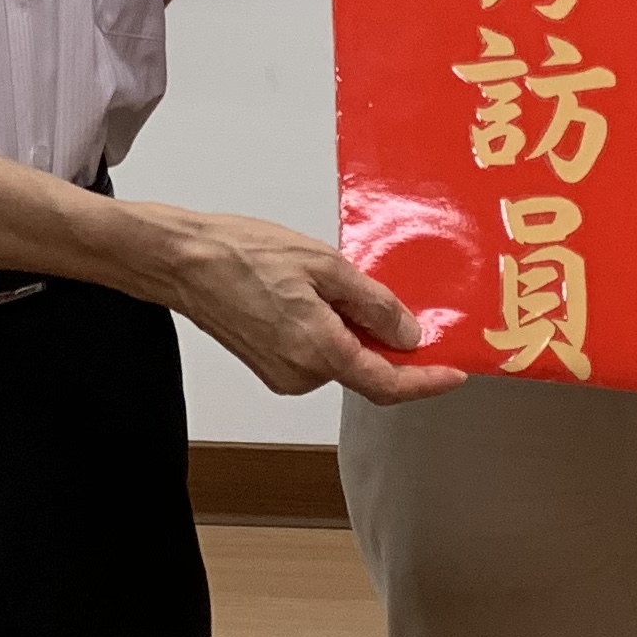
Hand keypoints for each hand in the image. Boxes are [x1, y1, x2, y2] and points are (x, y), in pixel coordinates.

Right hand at [147, 205, 465, 409]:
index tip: (454, 372)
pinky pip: (316, 354)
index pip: (388, 384)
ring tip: (328, 281)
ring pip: (340, 359)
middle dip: (384, 340)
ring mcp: (282, 374)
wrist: (182, 261)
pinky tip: (309, 293)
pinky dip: (329, 332)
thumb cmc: (241, 253)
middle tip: (383, 295)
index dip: (427, 382)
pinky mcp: (269, 366)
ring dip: (353, 331)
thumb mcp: (323, 264)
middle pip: (366, 369)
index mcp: (319, 351)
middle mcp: (301, 374)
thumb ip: (373, 303)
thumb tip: (409, 335)